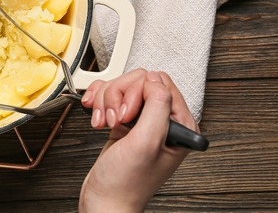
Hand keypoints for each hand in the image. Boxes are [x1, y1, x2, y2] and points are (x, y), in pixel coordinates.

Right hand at [78, 68, 198, 211]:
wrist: (105, 200)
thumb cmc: (126, 182)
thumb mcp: (146, 142)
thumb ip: (156, 106)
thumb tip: (154, 79)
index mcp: (180, 124)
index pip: (160, 83)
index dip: (138, 93)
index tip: (127, 114)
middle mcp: (163, 120)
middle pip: (138, 82)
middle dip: (119, 97)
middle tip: (116, 121)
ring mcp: (143, 121)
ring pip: (122, 87)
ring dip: (106, 102)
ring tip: (105, 123)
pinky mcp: (125, 122)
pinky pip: (110, 96)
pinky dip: (99, 103)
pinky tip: (97, 117)